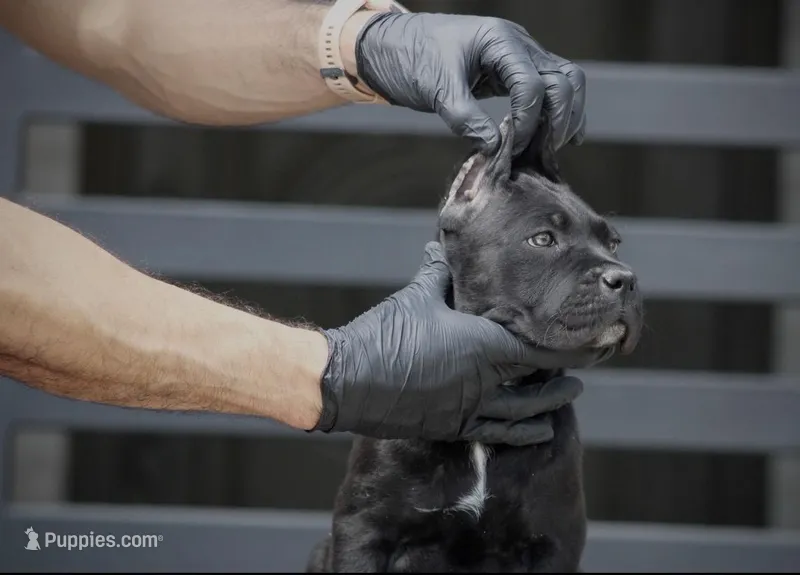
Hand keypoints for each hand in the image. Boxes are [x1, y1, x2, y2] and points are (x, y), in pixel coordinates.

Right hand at [313, 241, 600, 445]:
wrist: (346, 380)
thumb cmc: (384, 334)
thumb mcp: (416, 297)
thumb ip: (438, 273)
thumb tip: (443, 246)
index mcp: (482, 346)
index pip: (540, 350)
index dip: (572, 350)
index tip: (595, 345)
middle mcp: (482, 382)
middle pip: (535, 383)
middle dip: (562, 377)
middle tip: (582, 370)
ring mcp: (467, 409)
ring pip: (519, 413)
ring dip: (545, 407)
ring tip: (563, 402)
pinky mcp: (449, 427)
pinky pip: (494, 433)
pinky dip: (517, 432)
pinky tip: (532, 433)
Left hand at [354, 12, 585, 156]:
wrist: (391, 45)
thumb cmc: (411, 57)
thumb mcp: (436, 89)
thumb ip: (465, 118)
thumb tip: (495, 148)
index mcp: (500, 41)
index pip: (533, 84)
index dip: (528, 121)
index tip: (511, 147)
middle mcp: (518, 45)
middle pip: (563, 80)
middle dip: (558, 118)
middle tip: (541, 151)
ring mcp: (519, 57)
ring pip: (565, 82)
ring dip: (564, 115)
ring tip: (551, 147)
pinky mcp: (512, 72)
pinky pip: (549, 88)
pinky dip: (557, 112)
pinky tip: (556, 137)